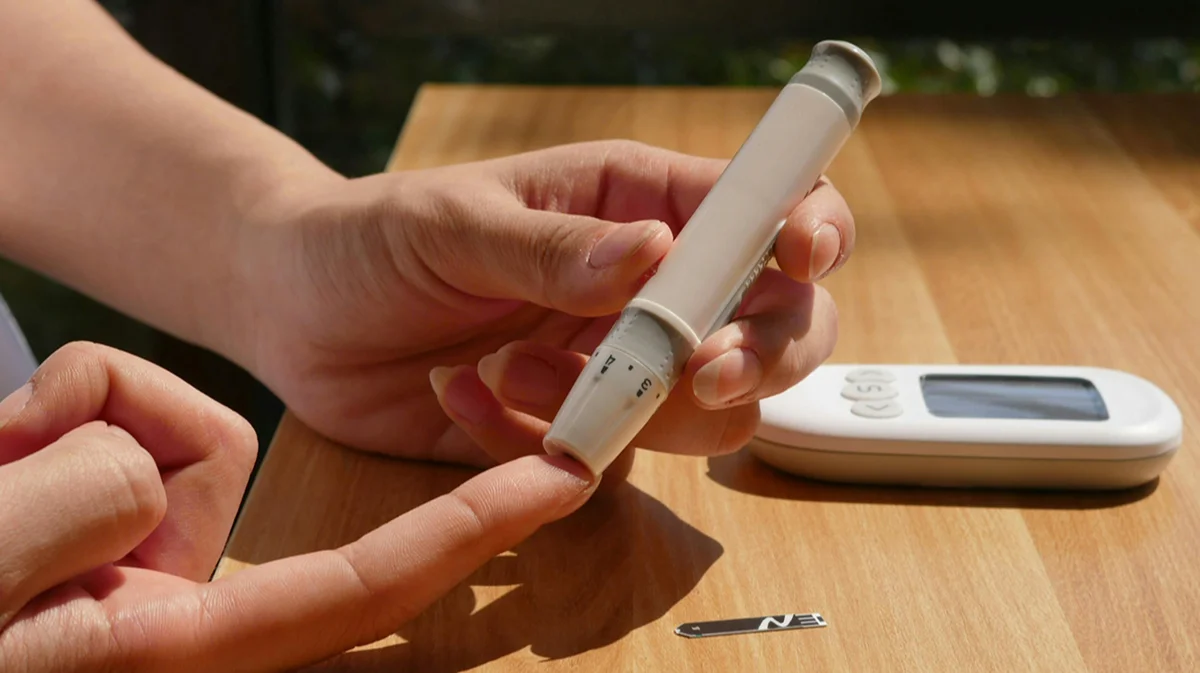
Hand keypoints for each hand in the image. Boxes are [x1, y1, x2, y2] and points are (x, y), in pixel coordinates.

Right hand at [0, 342, 596, 671]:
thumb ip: (68, 515)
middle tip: (65, 431)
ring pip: (171, 433)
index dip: (465, 531)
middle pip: (250, 487)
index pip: (362, 582)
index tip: (555, 478)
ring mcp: (154, 558)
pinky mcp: (123, 512)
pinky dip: (58, 411)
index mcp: (179, 648)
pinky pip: (128, 420)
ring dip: (70, 422)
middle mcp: (188, 607)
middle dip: (182, 440)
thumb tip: (146, 463)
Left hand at [240, 139, 853, 470]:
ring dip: (626, 406)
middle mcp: (650, 289)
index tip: (799, 259)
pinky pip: (609, 459)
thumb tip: (652, 254)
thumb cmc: (376, 234)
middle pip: (777, 327)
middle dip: (757, 355)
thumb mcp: (453, 221)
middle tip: (694, 371)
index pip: (765, 210)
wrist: (298, 312)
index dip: (807, 232)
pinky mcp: (578, 429)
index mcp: (638, 204)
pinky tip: (466, 396)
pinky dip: (544, 442)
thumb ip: (553, 246)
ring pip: (710, 411)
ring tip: (513, 372)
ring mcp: (620, 365)